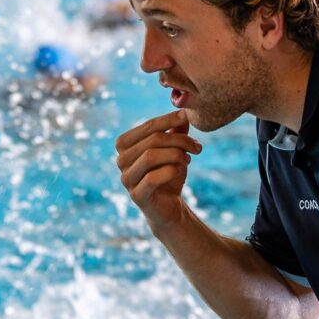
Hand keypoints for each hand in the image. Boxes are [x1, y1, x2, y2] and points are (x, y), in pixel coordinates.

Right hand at [115, 109, 201, 229]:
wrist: (169, 206)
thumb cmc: (168, 173)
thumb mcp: (174, 149)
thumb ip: (176, 130)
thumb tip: (184, 111)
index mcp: (125, 144)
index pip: (148, 126)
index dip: (169, 120)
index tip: (187, 118)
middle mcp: (121, 160)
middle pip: (152, 140)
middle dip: (179, 140)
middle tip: (197, 146)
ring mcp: (126, 178)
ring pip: (151, 156)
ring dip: (176, 154)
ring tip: (189, 159)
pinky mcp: (136, 195)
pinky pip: (153, 178)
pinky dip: (171, 171)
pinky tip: (180, 171)